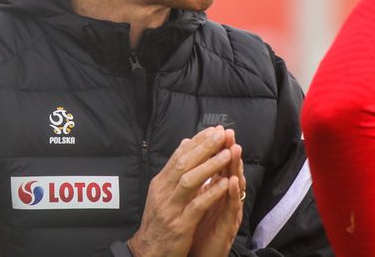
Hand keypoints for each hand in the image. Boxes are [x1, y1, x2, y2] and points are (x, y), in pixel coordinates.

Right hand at [127, 126, 235, 256]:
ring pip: (190, 180)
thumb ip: (175, 170)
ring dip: (210, 166)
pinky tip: (225, 184)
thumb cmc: (159, 222)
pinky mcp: (180, 224)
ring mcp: (171, 208)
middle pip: (184, 163)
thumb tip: (185, 143)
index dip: (197, 141)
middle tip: (221, 134)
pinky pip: (197, 205)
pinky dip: (211, 192)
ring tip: (227, 154)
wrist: (148, 252)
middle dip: (204, 147)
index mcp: (160, 183)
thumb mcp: (162, 193)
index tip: (213, 130)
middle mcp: (163, 192)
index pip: (179, 155)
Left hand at [190, 130, 244, 256]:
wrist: (197, 256)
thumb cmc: (197, 230)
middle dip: (229, 151)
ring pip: (235, 187)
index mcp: (216, 193)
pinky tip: (232, 181)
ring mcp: (228, 213)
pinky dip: (233, 194)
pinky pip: (231, 208)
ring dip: (235, 167)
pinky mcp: (228, 227)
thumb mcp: (197, 202)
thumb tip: (197, 162)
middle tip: (229, 133)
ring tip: (235, 150)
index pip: (218, 166)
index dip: (217, 149)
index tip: (216, 130)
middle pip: (229, 171)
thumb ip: (201, 183)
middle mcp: (225, 201)